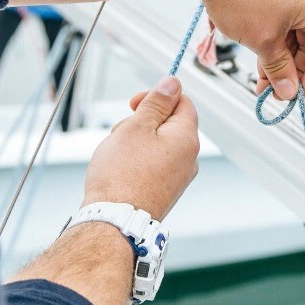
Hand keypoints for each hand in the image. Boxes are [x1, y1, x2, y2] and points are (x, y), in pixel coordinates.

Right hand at [83, 77, 198, 219]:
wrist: (114, 221)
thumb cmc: (122, 175)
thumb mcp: (137, 126)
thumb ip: (157, 103)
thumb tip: (172, 83)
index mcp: (187, 138)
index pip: (182, 103)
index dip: (158, 97)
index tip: (134, 103)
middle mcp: (189, 158)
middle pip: (168, 124)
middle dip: (142, 121)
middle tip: (121, 133)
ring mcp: (178, 177)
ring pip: (158, 144)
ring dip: (136, 141)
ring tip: (117, 155)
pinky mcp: (166, 190)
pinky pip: (154, 164)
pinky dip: (137, 160)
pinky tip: (120, 170)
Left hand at [201, 0, 304, 100]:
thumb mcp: (263, 42)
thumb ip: (280, 70)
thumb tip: (288, 90)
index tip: (299, 95)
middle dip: (292, 70)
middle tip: (276, 91)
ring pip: (294, 34)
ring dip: (280, 59)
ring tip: (262, 81)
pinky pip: (282, 20)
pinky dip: (273, 41)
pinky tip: (260, 60)